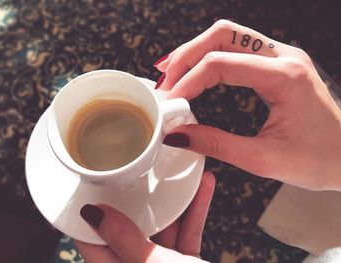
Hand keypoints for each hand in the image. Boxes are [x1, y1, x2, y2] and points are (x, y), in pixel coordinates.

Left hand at [75, 171, 214, 262]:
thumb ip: (126, 242)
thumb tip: (93, 214)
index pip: (92, 243)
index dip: (88, 215)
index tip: (90, 187)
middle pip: (130, 230)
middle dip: (138, 200)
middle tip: (135, 173)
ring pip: (162, 228)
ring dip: (174, 202)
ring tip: (176, 175)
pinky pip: (186, 233)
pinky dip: (194, 213)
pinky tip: (204, 188)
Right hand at [155, 20, 340, 190]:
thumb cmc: (319, 160)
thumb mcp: (264, 159)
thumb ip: (217, 144)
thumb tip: (178, 134)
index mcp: (285, 77)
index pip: (221, 64)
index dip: (188, 81)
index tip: (170, 102)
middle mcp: (284, 57)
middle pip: (222, 34)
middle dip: (187, 55)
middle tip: (165, 80)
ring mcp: (282, 57)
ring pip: (228, 35)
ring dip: (196, 51)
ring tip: (172, 73)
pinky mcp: (278, 65)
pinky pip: (237, 48)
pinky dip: (211, 56)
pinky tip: (197, 72)